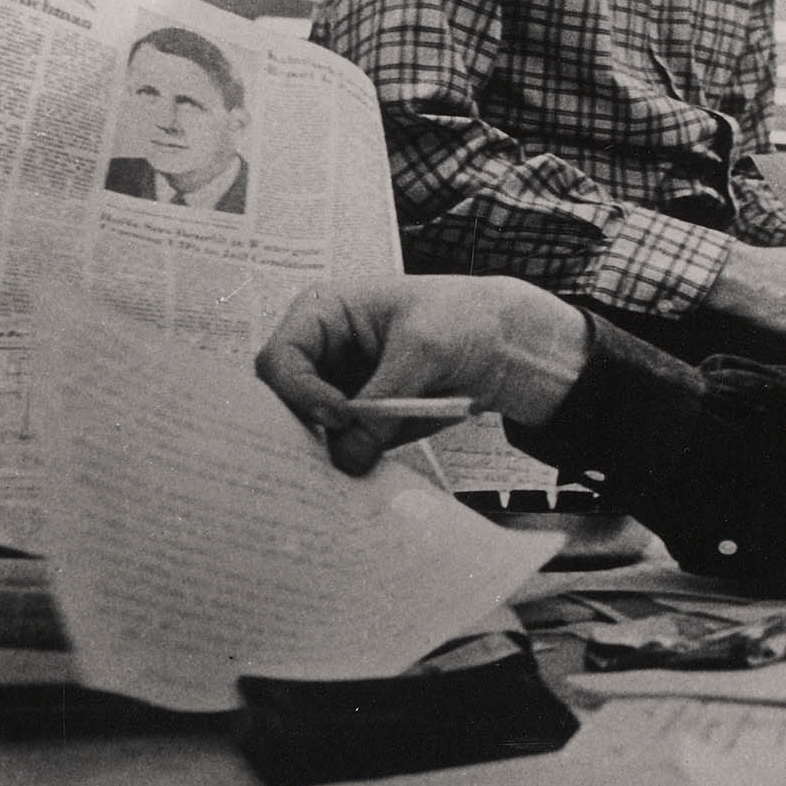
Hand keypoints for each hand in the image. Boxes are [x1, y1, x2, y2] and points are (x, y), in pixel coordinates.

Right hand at [255, 275, 589, 474]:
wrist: (505, 341)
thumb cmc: (463, 318)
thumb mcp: (423, 351)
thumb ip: (383, 404)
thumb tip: (345, 459)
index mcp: (322, 313)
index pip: (279, 359)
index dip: (299, 391)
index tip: (339, 415)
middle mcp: (320, 354)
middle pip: (281, 403)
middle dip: (301, 430)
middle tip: (329, 457)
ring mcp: (336, 389)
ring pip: (307, 433)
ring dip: (325, 453)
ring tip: (350, 468)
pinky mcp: (359, 421)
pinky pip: (340, 449)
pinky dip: (350, 462)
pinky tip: (365, 471)